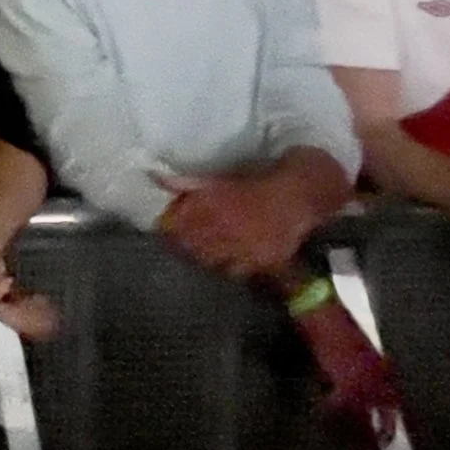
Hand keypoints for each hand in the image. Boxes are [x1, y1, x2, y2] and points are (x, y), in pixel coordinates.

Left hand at [159, 167, 322, 278]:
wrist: (294, 199)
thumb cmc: (253, 186)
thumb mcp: (218, 181)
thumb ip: (187, 184)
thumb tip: (156, 177)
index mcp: (212, 207)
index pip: (178, 228)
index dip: (169, 232)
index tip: (165, 232)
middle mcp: (226, 229)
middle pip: (192, 247)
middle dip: (183, 246)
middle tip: (182, 244)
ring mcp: (244, 248)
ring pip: (211, 262)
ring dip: (204, 257)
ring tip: (205, 251)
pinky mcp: (261, 262)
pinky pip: (235, 271)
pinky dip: (228, 267)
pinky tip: (228, 259)